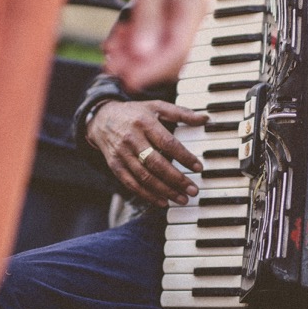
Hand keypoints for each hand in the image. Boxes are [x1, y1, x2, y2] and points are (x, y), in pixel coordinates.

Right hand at [87, 100, 207, 206]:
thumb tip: (205, 119)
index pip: (167, 143)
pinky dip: (147, 195)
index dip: (184, 157)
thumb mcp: (157, 106)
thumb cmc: (135, 113)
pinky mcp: (115, 166)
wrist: (102, 118)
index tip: (199, 167)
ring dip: (165, 191)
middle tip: (193, 190)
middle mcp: (132, 139)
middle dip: (176, 179)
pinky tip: (163, 201)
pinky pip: (131, 184)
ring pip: (144, 177)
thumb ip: (181, 113)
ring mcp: (122, 154)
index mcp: (145, 122)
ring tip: (182, 199)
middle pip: (156, 163)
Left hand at [102, 0, 207, 90]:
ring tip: (110, 56)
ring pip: (157, 43)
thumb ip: (147, 18)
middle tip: (113, 70)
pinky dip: (133, 37)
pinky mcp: (162, 1)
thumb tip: (144, 54)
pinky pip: (150, 29)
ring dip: (135, 53)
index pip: (177, 52)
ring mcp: (176, 6)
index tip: (129, 80)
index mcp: (193, 6)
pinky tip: (115, 41)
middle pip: (168, 51)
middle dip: (141, 63)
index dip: (152, 69)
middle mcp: (190, 10)